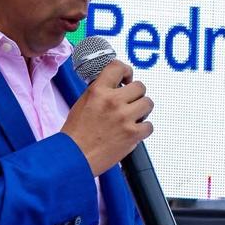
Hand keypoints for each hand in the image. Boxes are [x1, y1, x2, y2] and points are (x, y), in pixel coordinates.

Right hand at [61, 60, 152, 174]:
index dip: (126, 71)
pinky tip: (133, 131)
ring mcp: (125, 118)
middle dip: (136, 94)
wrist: (75, 157)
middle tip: (130, 102)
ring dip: (142, 110)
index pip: (118, 67)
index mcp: (98, 91)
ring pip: (148, 103)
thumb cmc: (76, 133)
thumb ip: (100, 92)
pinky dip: (143, 129)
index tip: (127, 78)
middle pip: (140, 86)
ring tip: (133, 117)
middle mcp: (113, 101)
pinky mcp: (132, 134)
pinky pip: (149, 125)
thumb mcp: (83, 103)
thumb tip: (116, 85)